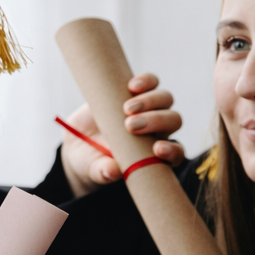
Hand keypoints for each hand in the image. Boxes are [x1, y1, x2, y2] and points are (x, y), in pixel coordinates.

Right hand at [60, 72, 184, 197]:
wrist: (79, 141)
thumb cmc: (92, 161)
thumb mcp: (95, 169)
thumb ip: (104, 172)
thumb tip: (112, 171)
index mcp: (154, 154)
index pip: (176, 153)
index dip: (172, 151)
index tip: (157, 150)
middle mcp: (157, 130)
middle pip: (173, 120)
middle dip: (157, 121)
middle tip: (131, 126)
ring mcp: (148, 108)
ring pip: (165, 99)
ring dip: (151, 101)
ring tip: (127, 108)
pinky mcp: (134, 92)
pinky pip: (151, 82)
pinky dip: (146, 81)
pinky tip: (132, 86)